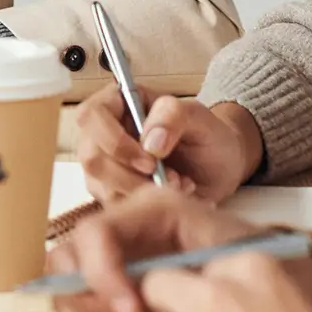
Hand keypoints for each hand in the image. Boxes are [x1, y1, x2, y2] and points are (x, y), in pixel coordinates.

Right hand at [46, 185, 279, 311]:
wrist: (291, 286)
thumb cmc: (270, 266)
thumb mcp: (241, 255)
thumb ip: (193, 267)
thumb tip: (144, 298)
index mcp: (147, 213)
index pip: (95, 234)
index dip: (103, 274)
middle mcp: (123, 238)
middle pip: (69, 269)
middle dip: (85, 311)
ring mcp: (115, 274)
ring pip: (71, 301)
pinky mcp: (116, 308)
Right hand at [73, 89, 263, 202]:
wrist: (219, 167)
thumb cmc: (207, 135)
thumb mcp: (199, 117)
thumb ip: (173, 116)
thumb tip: (149, 142)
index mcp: (117, 103)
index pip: (91, 116)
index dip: (114, 141)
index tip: (150, 160)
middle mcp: (103, 134)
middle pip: (92, 158)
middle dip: (132, 177)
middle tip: (171, 179)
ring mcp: (105, 166)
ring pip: (102, 187)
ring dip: (144, 193)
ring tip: (179, 185)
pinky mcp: (113, 193)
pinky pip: (116, 208)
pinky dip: (147, 208)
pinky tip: (173, 196)